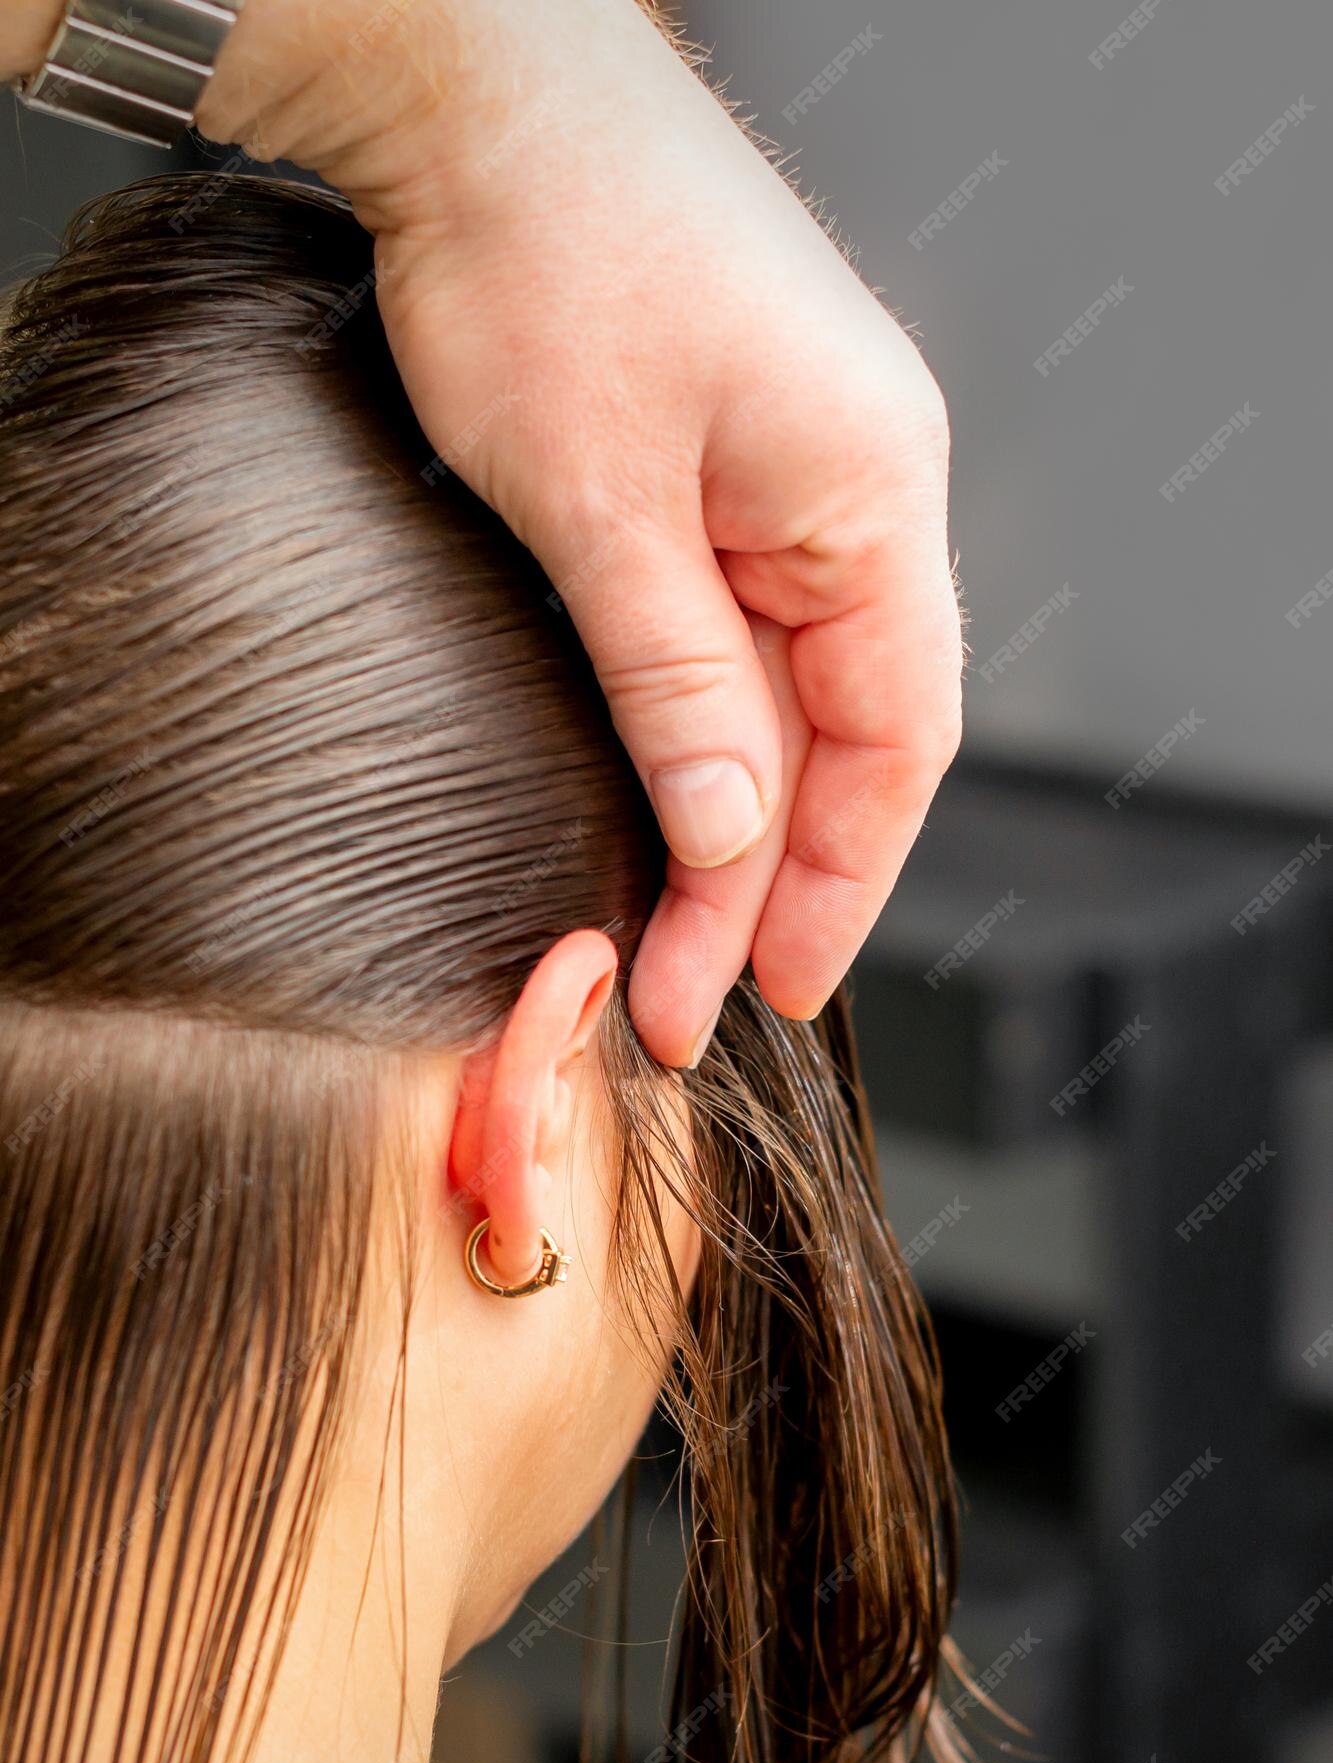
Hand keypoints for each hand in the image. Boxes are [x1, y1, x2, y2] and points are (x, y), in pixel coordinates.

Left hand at [199, 0, 962, 1066]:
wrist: (470, 92)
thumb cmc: (542, 250)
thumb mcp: (599, 505)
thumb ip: (678, 682)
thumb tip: (731, 829)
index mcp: (870, 492)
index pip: (898, 737)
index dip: (844, 879)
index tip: (776, 985)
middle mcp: (858, 490)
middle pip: (847, 731)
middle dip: (772, 877)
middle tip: (694, 995)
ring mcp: (794, 476)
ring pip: (788, 693)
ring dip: (732, 816)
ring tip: (673, 935)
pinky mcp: (724, 467)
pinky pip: (739, 633)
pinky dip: (705, 731)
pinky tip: (671, 807)